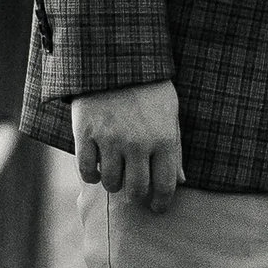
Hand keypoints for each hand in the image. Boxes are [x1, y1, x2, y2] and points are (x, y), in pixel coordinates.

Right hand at [72, 78, 182, 211]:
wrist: (115, 59)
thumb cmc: (149, 88)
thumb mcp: (170, 114)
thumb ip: (175, 149)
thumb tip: (181, 181)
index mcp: (164, 138)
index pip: (165, 184)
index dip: (162, 202)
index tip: (157, 207)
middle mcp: (138, 143)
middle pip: (137, 189)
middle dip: (137, 194)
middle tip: (135, 190)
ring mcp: (110, 139)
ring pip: (111, 183)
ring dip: (114, 184)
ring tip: (117, 175)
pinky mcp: (86, 134)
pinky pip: (87, 170)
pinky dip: (92, 175)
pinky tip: (98, 169)